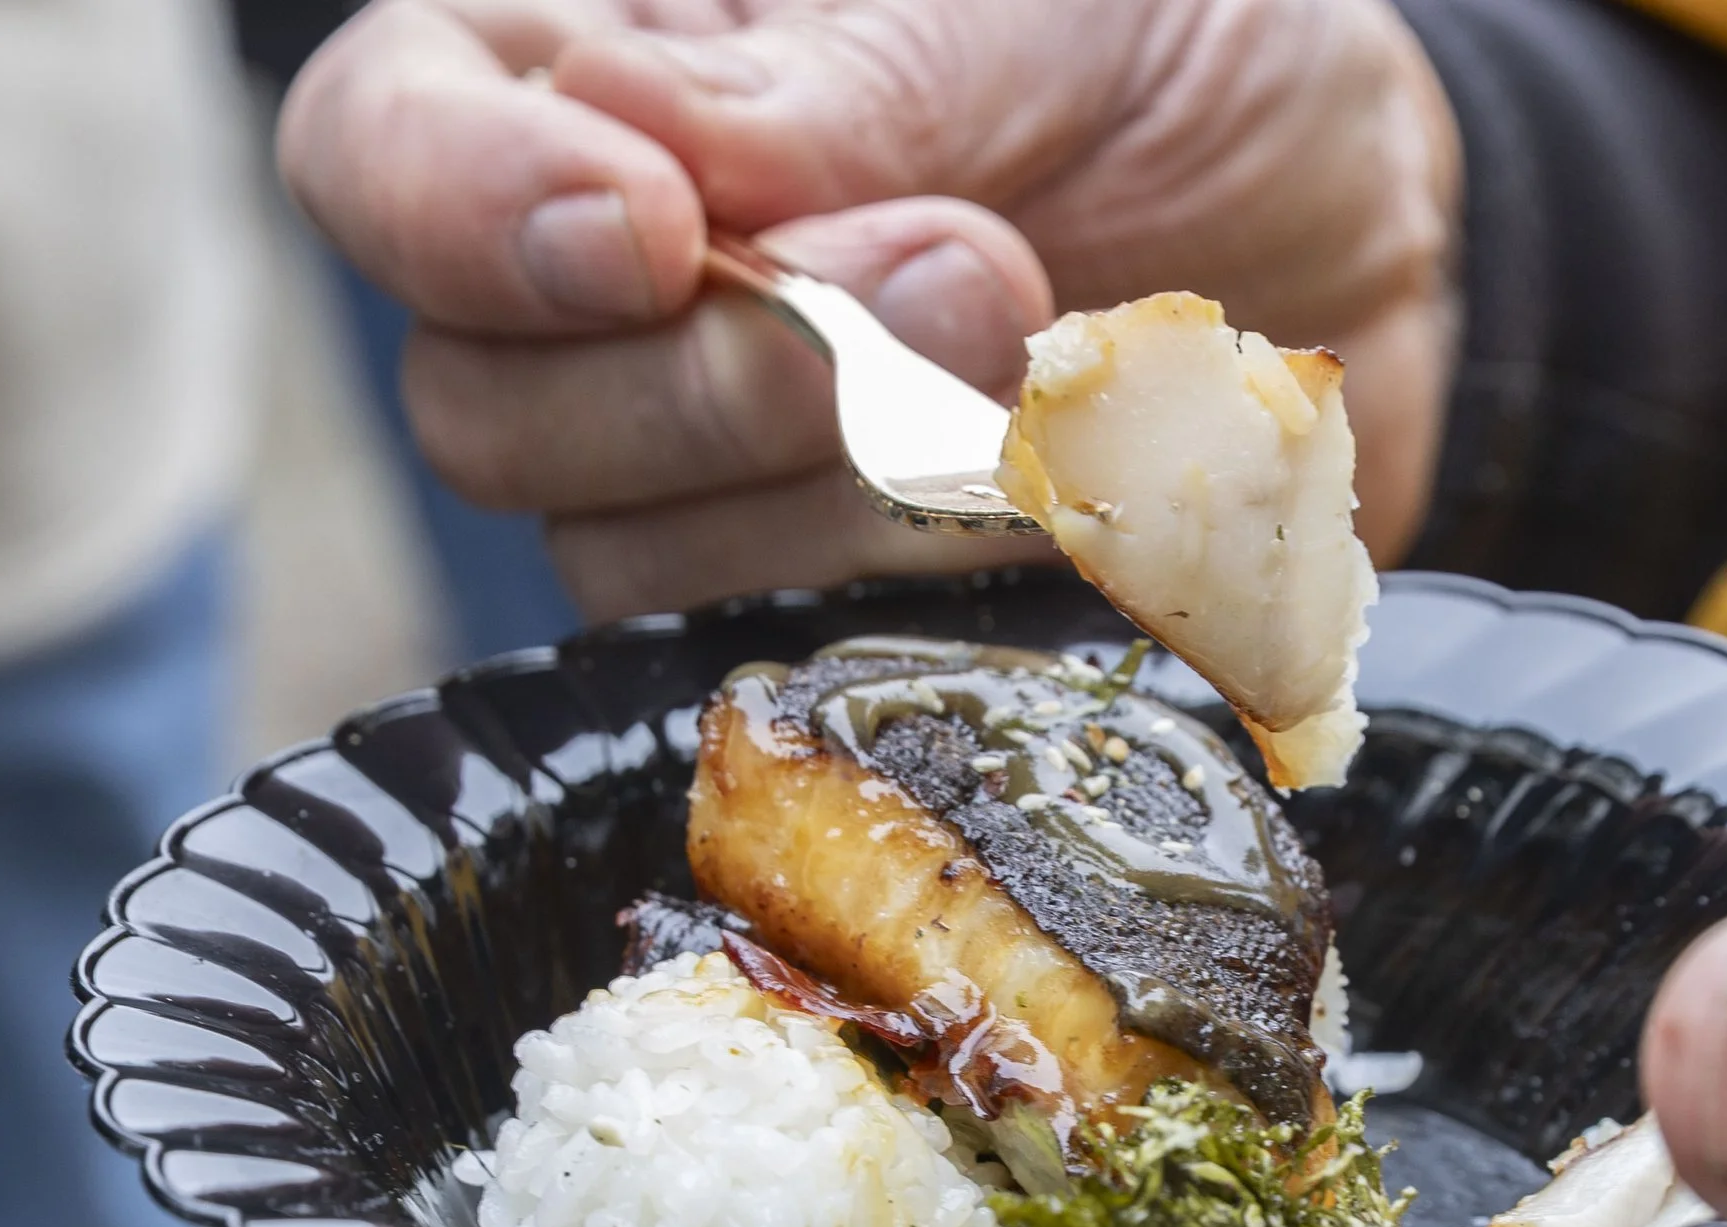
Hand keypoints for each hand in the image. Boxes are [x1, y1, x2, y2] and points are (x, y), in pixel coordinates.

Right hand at [277, 0, 1460, 617]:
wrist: (1345, 212)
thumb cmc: (1170, 46)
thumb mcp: (1032, 1)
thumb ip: (842, 72)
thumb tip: (630, 146)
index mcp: (599, 87)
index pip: (381, 151)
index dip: (467, 215)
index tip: (649, 235)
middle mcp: (612, 301)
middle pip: (485, 414)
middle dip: (725, 377)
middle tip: (969, 272)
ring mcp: (714, 478)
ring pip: (633, 566)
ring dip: (854, 490)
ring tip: (1047, 364)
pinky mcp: (835, 606)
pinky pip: (794, 661)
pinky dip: (937, 591)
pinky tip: (1062, 505)